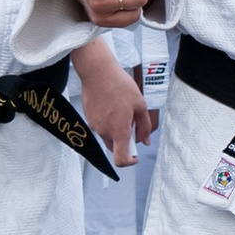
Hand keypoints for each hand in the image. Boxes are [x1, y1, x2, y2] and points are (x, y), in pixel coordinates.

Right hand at [72, 38, 147, 166]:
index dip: (129, 162)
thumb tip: (145, 140)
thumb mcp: (140, 104)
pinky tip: (112, 104)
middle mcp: (104, 132)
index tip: (135, 156)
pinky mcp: (88, 118)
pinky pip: (100, 126)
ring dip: (116, 129)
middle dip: (124, 140)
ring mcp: (94, 125)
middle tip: (132, 123)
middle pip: (114, 147)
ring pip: (107, 135)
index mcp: (118, 131)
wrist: (97, 72)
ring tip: (122, 108)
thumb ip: (144, 126)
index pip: (121, 160)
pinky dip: (108, 121)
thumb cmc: (119, 85)